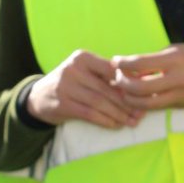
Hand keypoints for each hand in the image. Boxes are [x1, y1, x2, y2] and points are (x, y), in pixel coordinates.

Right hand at [25, 50, 142, 128]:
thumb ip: (106, 74)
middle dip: (127, 103)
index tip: (144, 94)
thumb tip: (141, 81)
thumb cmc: (70, 83)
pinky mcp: (62, 104)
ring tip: (132, 121)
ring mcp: (65, 87)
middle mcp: (73, 69)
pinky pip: (90, 114)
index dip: (130, 83)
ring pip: (100, 102)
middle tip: (141, 113)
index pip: (112, 70)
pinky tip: (115, 125)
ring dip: (119, 114)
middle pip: (107, 88)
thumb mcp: (84, 72)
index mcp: (82, 57)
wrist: (38, 96)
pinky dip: (105, 120)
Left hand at [112, 44, 183, 109]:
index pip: (140, 63)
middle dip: (123, 83)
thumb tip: (130, 67)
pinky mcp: (183, 106)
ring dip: (130, 99)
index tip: (116, 61)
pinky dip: (144, 103)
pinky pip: (158, 107)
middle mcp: (178, 80)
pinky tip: (138, 97)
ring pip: (147, 104)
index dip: (123, 63)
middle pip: (140, 88)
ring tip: (124, 90)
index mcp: (176, 60)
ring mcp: (182, 96)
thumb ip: (154, 60)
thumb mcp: (177, 50)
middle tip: (118, 77)